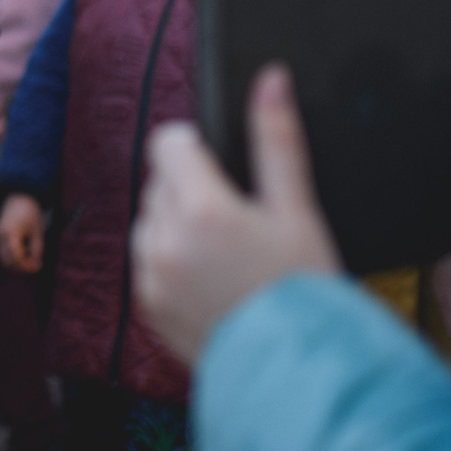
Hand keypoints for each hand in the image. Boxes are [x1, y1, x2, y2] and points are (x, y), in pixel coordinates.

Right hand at [0, 194, 44, 271]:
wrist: (19, 197)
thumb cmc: (31, 213)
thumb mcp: (38, 231)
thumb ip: (37, 249)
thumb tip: (36, 265)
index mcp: (12, 234)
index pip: (16, 257)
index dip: (27, 266)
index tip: (38, 267)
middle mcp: (1, 236)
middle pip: (7, 261)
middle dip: (21, 267)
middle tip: (35, 266)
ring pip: (4, 259)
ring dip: (17, 263)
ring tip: (31, 258)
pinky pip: (3, 252)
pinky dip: (13, 257)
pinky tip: (25, 252)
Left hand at [131, 66, 338, 362]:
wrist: (297, 372)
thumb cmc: (304, 289)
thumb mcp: (297, 209)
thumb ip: (276, 139)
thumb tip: (270, 79)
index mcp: (199, 207)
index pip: (168, 142)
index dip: (195, 147)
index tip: (222, 167)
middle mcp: (164, 238)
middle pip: (160, 182)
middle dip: (192, 188)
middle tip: (238, 220)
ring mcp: (150, 275)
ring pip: (151, 221)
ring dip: (177, 225)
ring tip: (227, 254)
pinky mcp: (147, 306)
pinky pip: (148, 262)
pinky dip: (172, 263)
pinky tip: (213, 280)